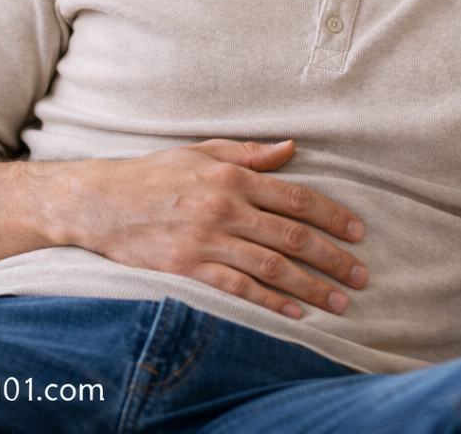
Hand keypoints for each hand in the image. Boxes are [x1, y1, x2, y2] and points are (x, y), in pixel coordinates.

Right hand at [65, 138, 367, 319]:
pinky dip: (270, 302)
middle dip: (332, 257)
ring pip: (271, 267)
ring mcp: (206, 240)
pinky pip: (238, 289)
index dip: (330, 215)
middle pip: (291, 236)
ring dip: (310, 286)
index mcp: (233, 176)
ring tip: (338, 301)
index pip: (295, 197)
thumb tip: (291, 148)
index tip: (357, 232)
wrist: (100, 202)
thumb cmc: (154, 173)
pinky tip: (295, 313)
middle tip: (360, 274)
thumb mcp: (202, 151)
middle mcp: (225, 207)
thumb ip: (249, 153)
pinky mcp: (187, 268)